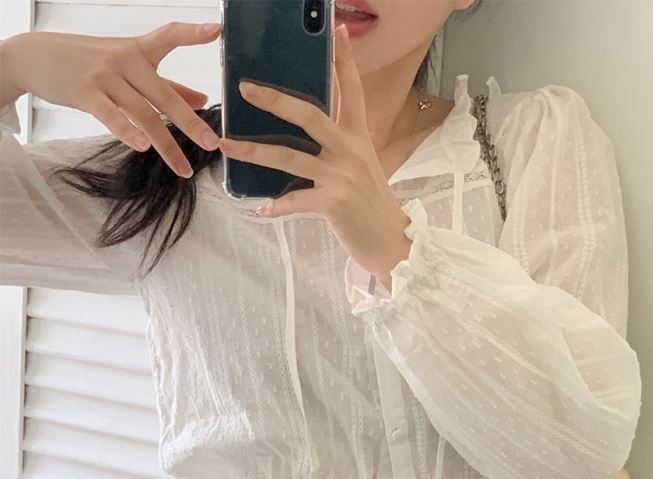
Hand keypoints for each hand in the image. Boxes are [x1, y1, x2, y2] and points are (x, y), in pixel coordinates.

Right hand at [1, 22, 222, 174]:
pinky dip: (126, 131)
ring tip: (183, 168)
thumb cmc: (90, 62)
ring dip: (165, 144)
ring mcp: (106, 76)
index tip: (217, 32)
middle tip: (213, 143)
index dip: (193, 33)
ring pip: (142, 113)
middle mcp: (125, 60)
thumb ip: (167, 83)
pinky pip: (110, 115)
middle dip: (190, 121)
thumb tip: (202, 99)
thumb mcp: (129, 67)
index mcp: (139, 50)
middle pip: (163, 94)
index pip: (169, 36)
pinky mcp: (86, 93)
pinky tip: (142, 148)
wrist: (40, 56)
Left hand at [225, 21, 411, 280]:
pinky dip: (276, 206)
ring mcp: (340, 176)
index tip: (336, 30)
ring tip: (229, 145)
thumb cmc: (371, 204)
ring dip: (255, 151)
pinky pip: (296, 200)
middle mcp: (349, 150)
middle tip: (247, 89)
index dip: (344, 59)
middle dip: (275, 100)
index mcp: (357, 136)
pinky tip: (260, 209)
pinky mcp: (333, 203)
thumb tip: (306, 132)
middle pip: (309, 114)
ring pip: (290, 156)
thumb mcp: (360, 165)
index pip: (351, 89)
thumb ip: (338, 144)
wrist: (391, 242)